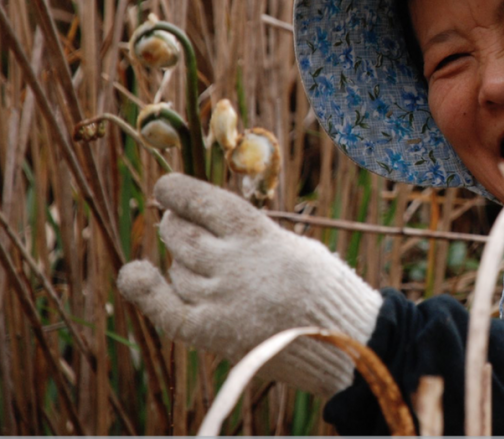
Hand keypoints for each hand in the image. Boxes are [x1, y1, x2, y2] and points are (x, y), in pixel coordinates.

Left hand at [118, 173, 382, 395]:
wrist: (345, 340)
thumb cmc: (323, 286)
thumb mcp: (291, 243)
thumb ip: (249, 234)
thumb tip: (202, 223)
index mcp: (257, 233)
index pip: (201, 201)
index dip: (176, 191)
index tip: (166, 187)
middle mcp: (232, 263)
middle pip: (180, 234)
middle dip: (176, 224)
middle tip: (182, 224)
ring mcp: (220, 299)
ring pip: (177, 270)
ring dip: (183, 263)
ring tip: (209, 267)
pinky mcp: (213, 333)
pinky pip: (166, 310)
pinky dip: (146, 291)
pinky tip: (135, 273)